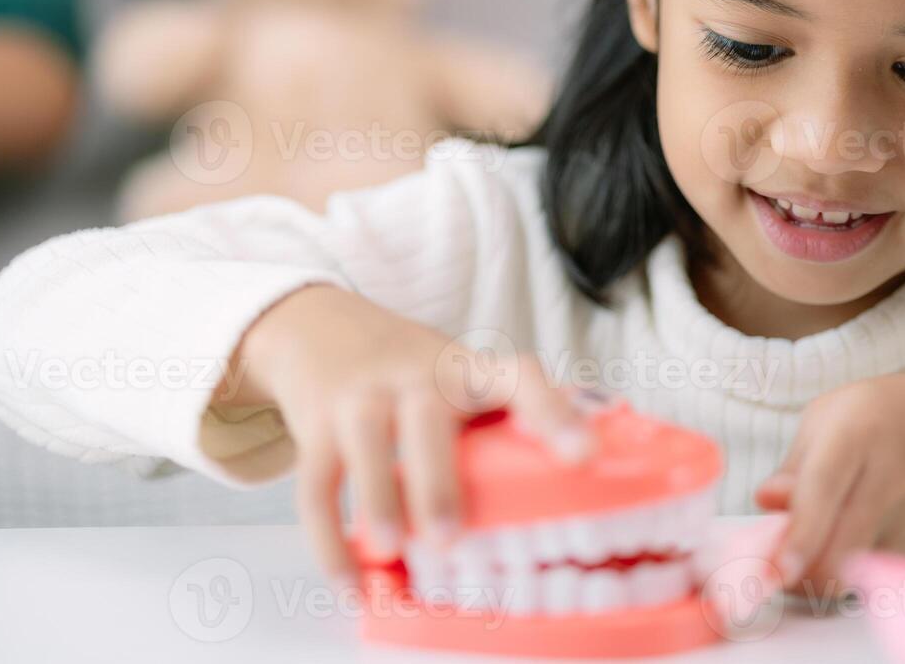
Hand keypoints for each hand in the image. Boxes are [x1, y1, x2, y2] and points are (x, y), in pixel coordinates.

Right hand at [222, 284, 592, 583]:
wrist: (321, 326)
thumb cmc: (413, 369)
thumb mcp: (461, 376)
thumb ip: (506, 417)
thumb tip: (588, 466)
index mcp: (467, 370)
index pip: (519, 377)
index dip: (553, 413)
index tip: (584, 454)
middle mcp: (414, 374)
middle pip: (426, 417)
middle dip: (437, 479)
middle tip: (450, 537)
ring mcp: (360, 395)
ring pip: (365, 444)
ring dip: (377, 500)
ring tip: (391, 550)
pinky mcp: (316, 422)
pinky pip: (317, 482)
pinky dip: (328, 538)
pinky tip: (348, 578)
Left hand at [754, 374, 904, 596]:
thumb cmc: (894, 416)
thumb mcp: (833, 414)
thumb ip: (794, 462)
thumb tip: (766, 503)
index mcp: (857, 434)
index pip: (825, 491)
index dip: (800, 534)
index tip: (777, 569)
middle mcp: (887, 482)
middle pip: (839, 551)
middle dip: (797, 573)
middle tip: (772, 562)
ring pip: (850, 574)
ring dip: (815, 574)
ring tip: (806, 546)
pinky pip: (866, 577)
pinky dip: (843, 571)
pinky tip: (840, 542)